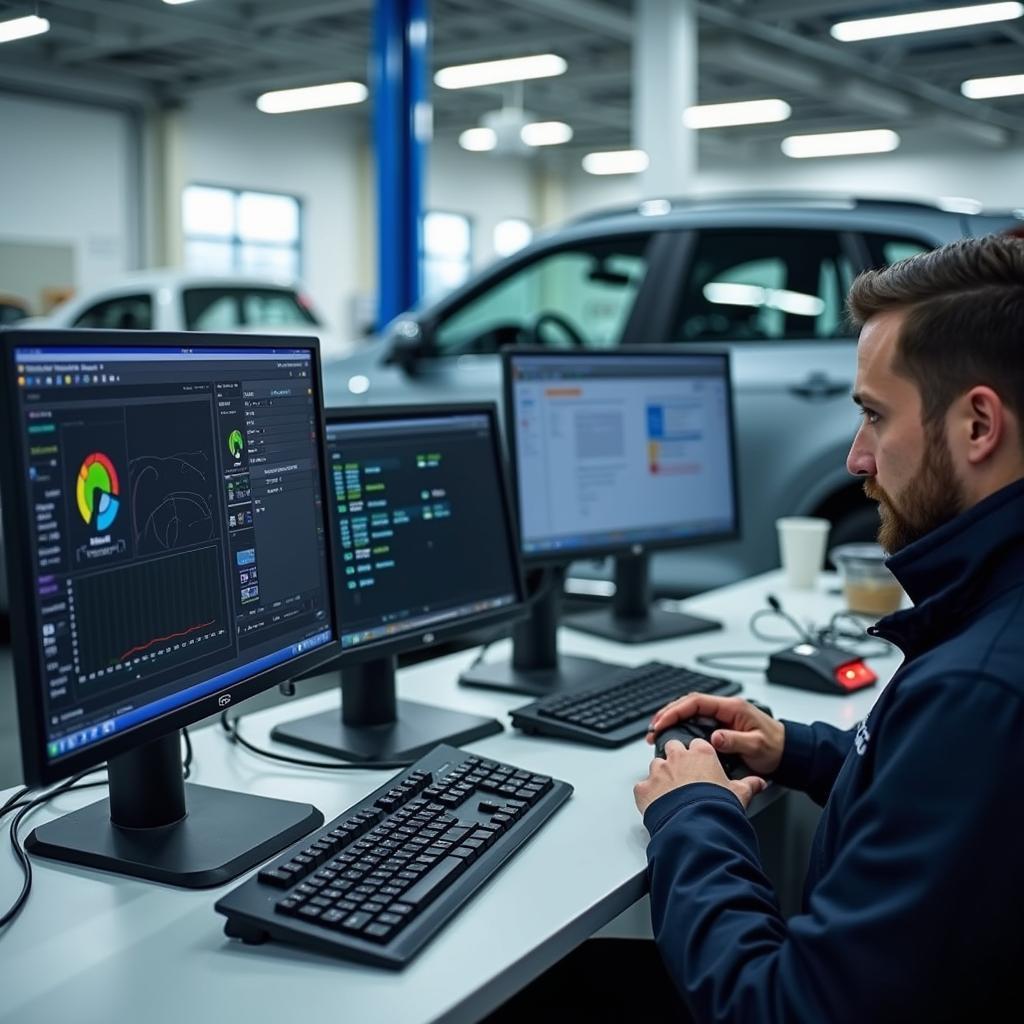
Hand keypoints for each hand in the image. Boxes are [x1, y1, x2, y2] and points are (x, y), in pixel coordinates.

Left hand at [633, 738, 766, 814]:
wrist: (696, 827)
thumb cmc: (717, 807)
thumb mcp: (739, 794)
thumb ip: (748, 785)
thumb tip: (759, 783)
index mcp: (701, 755)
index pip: (697, 745)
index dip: (699, 756)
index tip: (702, 766)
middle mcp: (677, 757)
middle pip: (673, 748)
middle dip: (676, 759)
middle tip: (684, 777)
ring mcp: (658, 771)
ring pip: (656, 766)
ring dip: (661, 776)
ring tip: (671, 794)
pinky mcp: (643, 788)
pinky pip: (642, 787)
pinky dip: (648, 795)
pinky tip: (658, 805)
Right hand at [646, 693, 785, 776]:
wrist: (789, 753)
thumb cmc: (776, 748)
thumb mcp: (757, 746)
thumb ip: (736, 741)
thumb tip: (714, 738)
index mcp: (733, 707)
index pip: (697, 702)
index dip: (676, 710)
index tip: (662, 721)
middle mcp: (726, 708)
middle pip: (689, 704)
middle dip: (668, 713)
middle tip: (652, 728)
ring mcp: (723, 716)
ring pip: (690, 711)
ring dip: (672, 718)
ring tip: (656, 730)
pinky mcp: (722, 726)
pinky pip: (696, 720)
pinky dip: (680, 725)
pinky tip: (672, 733)